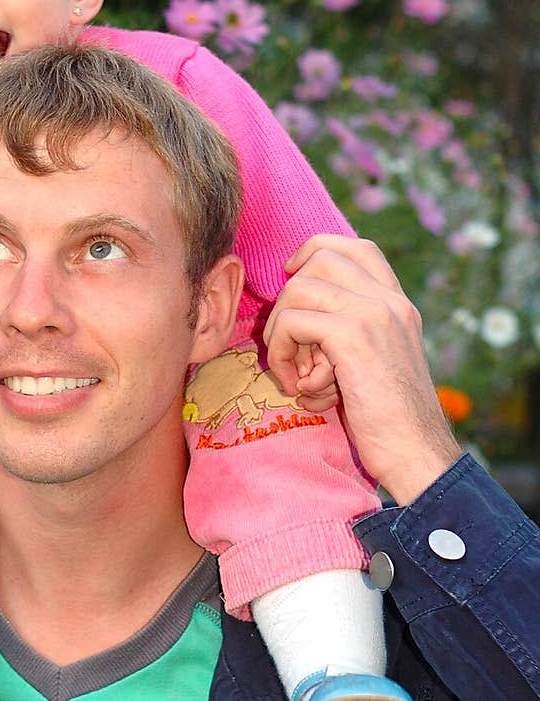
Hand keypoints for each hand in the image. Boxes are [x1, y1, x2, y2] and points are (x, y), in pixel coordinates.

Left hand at [263, 235, 461, 502]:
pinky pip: (293, 322)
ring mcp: (374, 313)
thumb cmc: (390, 422)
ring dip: (282, 333)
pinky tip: (300, 389)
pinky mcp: (353, 336)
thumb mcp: (375, 365)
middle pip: (320, 257)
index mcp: (398, 304)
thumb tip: (297, 320)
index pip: (355, 247)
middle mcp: (389, 300)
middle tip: (292, 346)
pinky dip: (283, 354)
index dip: (314, 253)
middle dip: (290, 299)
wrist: (417, 453)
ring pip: (298, 289)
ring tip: (297, 375)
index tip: (292, 281)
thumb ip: (350, 336)